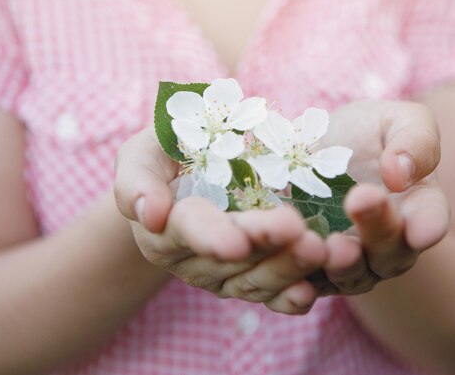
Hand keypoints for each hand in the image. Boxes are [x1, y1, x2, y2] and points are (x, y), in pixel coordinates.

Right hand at [114, 129, 326, 313]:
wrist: (197, 174)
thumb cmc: (169, 156)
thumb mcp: (143, 155)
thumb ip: (136, 180)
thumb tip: (149, 214)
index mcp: (165, 230)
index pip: (189, 231)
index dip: (211, 237)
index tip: (236, 242)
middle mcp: (194, 261)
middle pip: (232, 258)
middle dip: (264, 245)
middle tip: (295, 229)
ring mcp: (226, 276)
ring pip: (256, 280)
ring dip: (288, 267)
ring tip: (318, 248)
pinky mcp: (255, 282)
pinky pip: (273, 297)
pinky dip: (292, 298)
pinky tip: (312, 289)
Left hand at [309, 101, 449, 295]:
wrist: (317, 150)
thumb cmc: (367, 134)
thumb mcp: (395, 121)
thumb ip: (414, 140)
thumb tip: (400, 173)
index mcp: (419, 207)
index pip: (431, 219)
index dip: (428, 226)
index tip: (422, 229)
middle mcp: (390, 244)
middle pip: (391, 251)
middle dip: (378, 231)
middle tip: (360, 202)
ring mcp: (353, 262)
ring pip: (352, 275)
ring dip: (343, 263)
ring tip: (330, 244)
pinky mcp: (313, 269)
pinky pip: (309, 281)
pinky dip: (301, 275)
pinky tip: (290, 256)